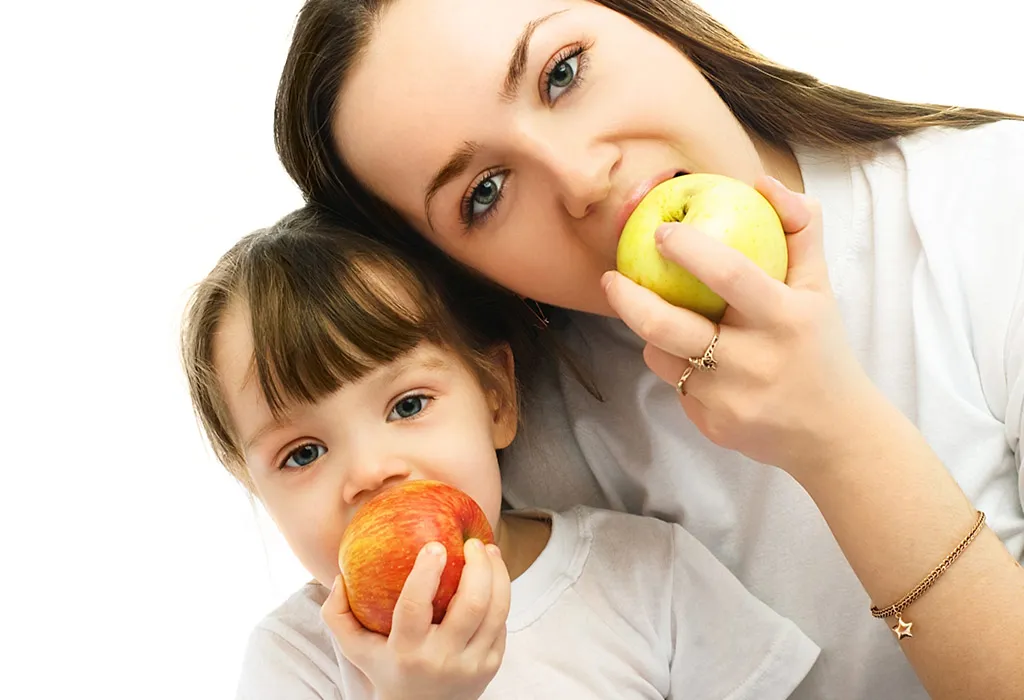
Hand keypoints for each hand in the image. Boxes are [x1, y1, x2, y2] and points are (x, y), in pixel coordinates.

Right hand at [321, 539, 509, 699]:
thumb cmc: (387, 670)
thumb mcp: (356, 649)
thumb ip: (337, 615)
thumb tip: (339, 577)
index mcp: (406, 652)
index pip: (415, 608)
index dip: (426, 573)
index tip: (434, 545)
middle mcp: (442, 659)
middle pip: (471, 604)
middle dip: (478, 566)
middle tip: (472, 542)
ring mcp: (471, 665)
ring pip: (496, 610)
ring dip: (498, 574)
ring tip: (489, 550)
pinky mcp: (491, 666)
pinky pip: (501, 623)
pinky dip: (500, 595)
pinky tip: (493, 577)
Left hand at [602, 175, 879, 476]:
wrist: (832, 435)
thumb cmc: (819, 346)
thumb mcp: (820, 287)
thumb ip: (800, 228)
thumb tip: (762, 183)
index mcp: (786, 318)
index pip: (729, 274)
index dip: (687, 248)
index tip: (661, 231)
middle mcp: (755, 361)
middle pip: (668, 325)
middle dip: (627, 297)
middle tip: (610, 276)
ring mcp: (730, 398)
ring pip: (660, 355)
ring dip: (650, 332)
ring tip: (656, 315)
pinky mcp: (713, 425)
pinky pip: (674, 384)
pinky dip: (676, 366)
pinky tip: (691, 359)